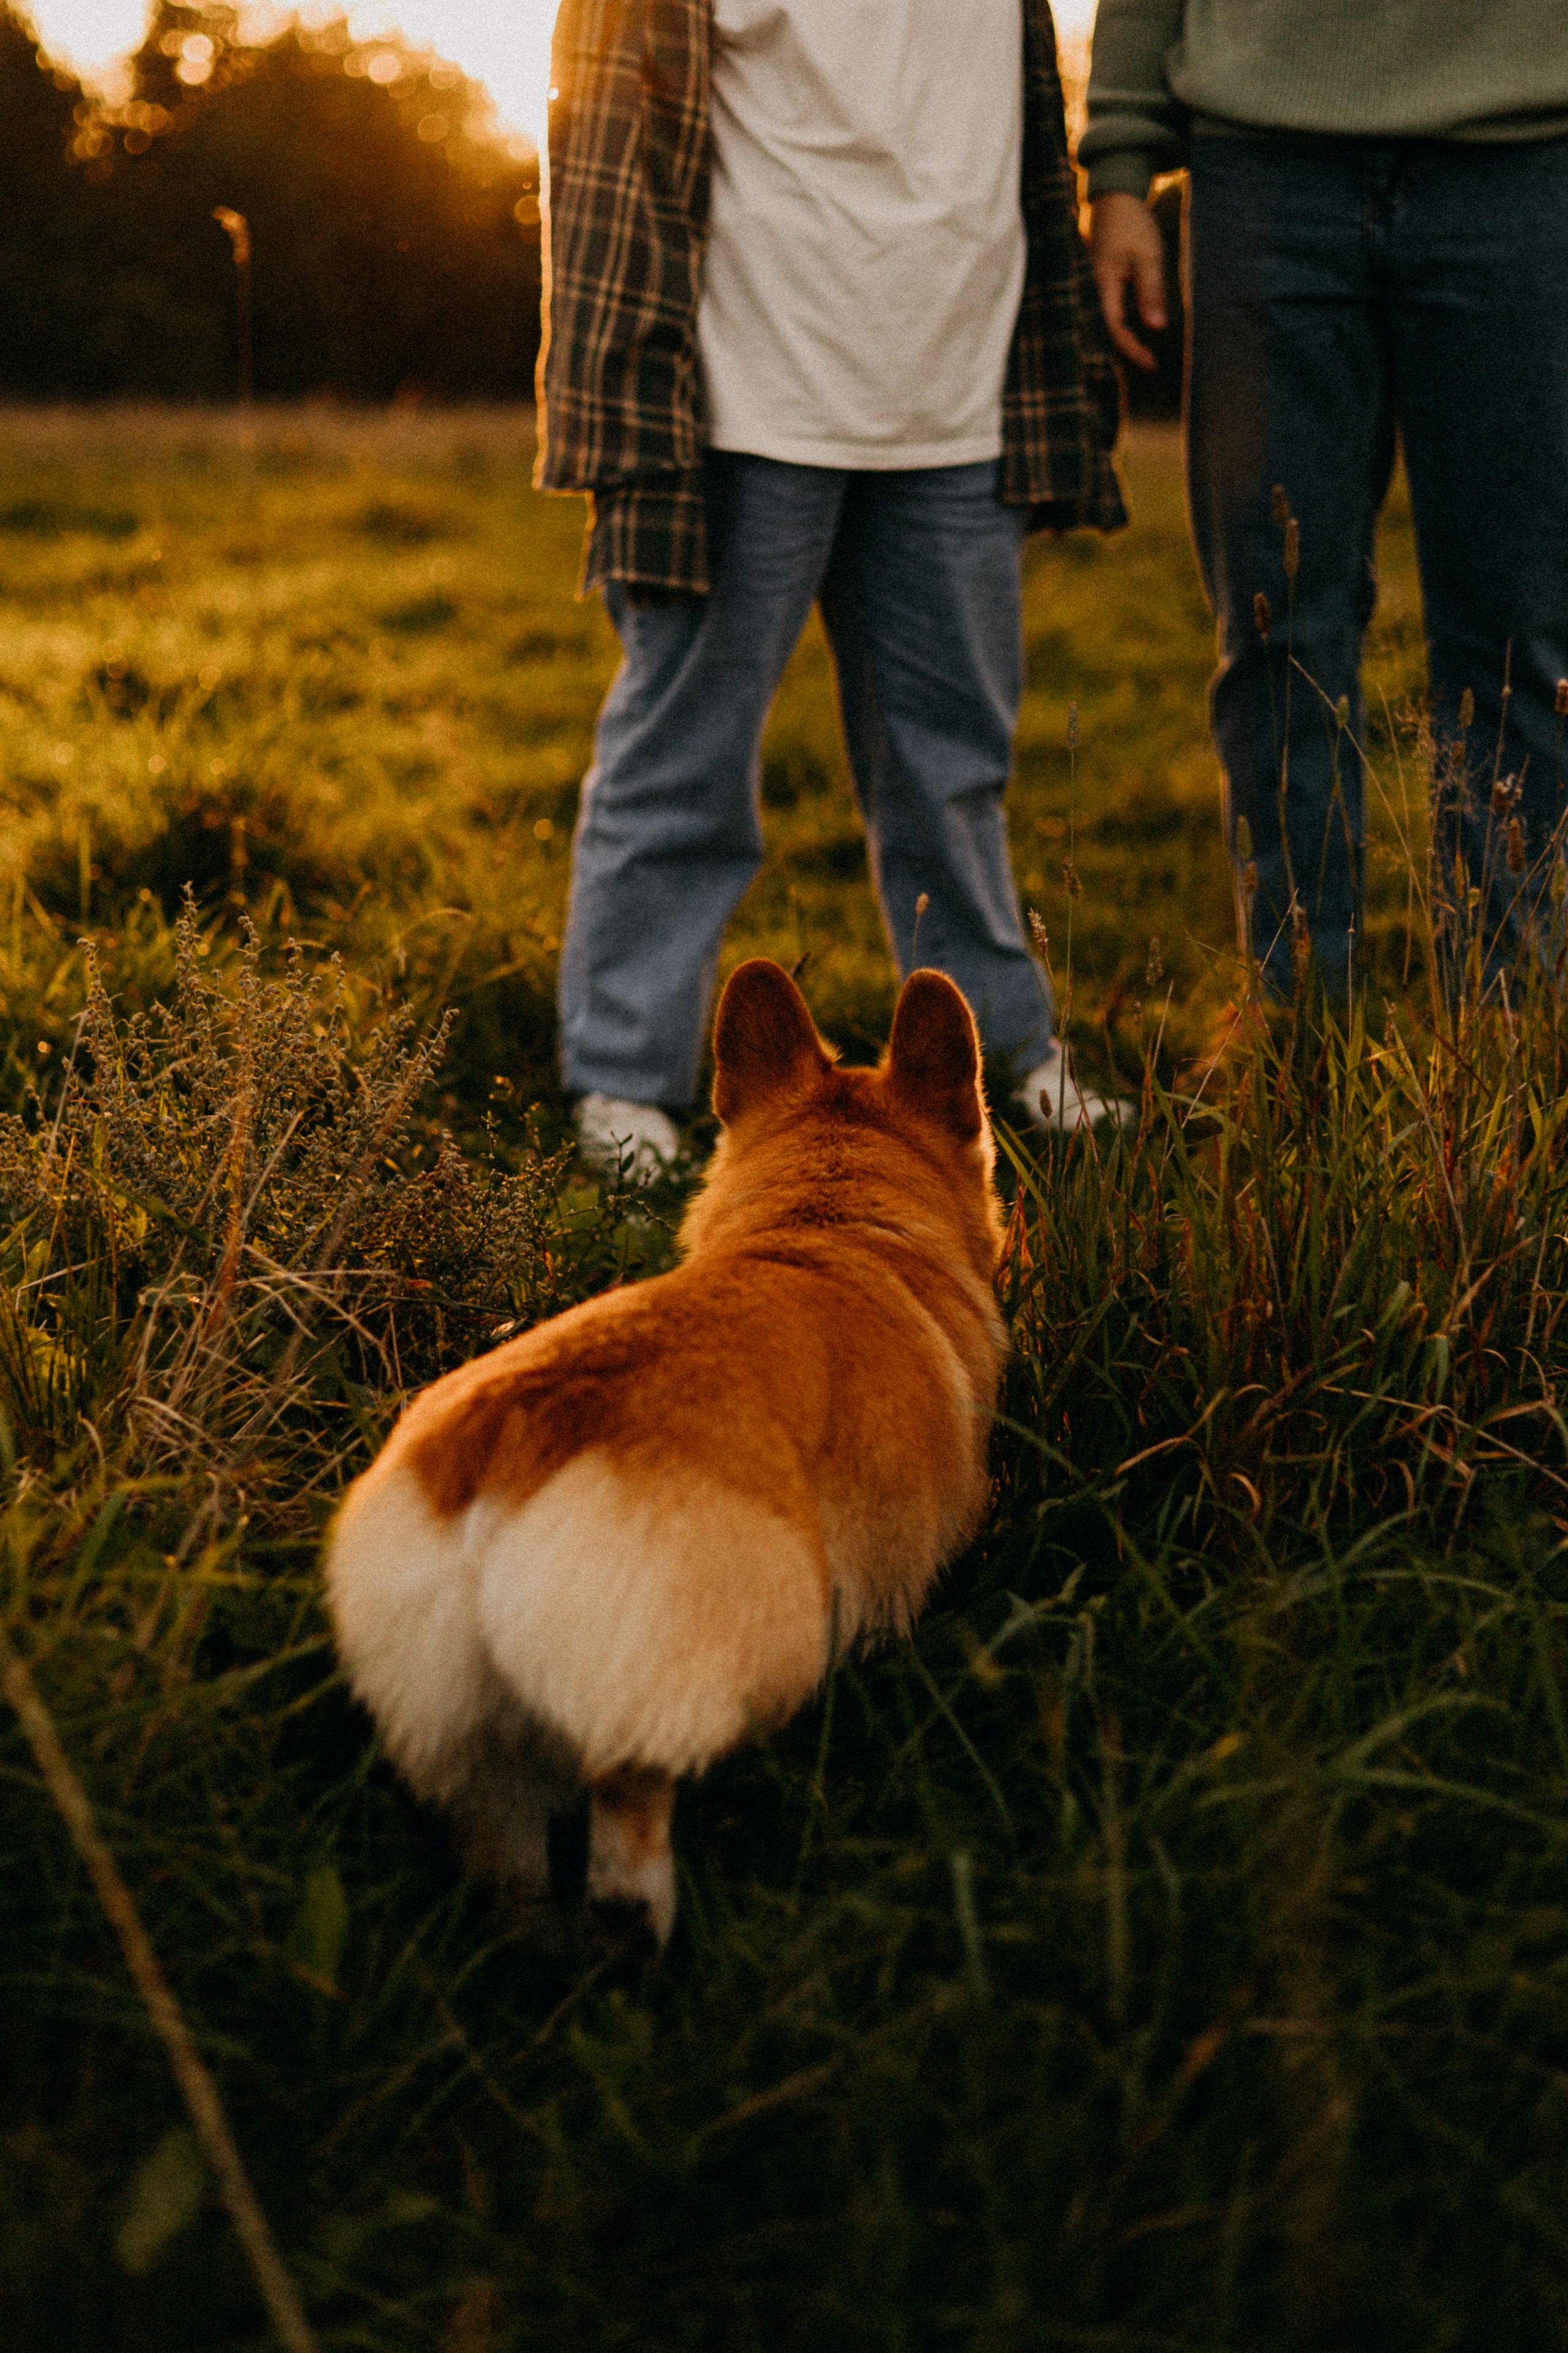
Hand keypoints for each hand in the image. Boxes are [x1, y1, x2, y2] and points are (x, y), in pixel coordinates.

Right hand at [1090, 192, 1167, 372]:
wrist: (1115, 196)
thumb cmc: (1131, 222)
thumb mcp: (1148, 255)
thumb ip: (1151, 290)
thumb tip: (1157, 326)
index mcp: (1104, 285)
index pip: (1116, 329)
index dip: (1133, 350)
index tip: (1152, 364)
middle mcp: (1096, 290)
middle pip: (1108, 332)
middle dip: (1128, 352)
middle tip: (1151, 366)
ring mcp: (1098, 286)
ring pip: (1109, 322)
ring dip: (1126, 340)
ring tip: (1146, 355)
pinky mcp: (1104, 281)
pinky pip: (1112, 309)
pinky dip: (1126, 323)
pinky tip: (1139, 330)